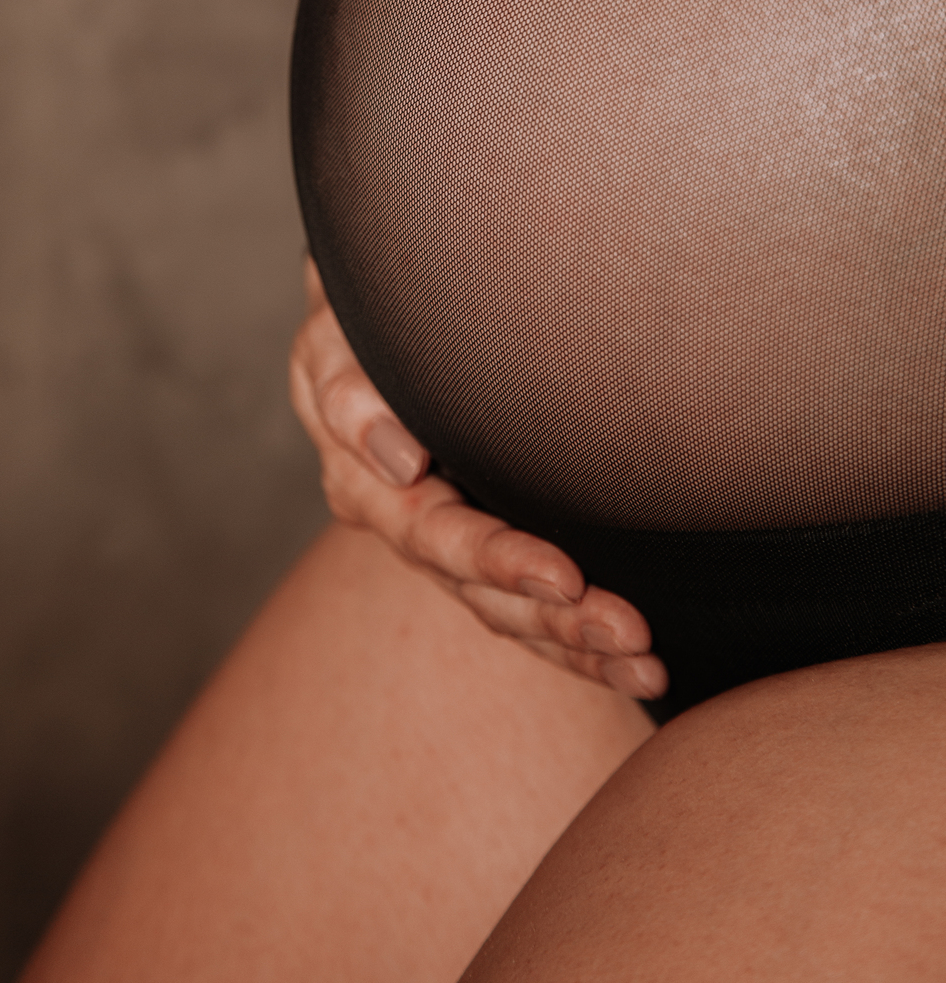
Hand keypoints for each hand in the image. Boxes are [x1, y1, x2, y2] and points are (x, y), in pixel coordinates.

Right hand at [289, 257, 667, 699]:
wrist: (380, 317)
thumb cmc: (361, 318)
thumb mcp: (335, 338)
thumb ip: (350, 389)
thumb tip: (398, 460)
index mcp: (369, 484)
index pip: (437, 536)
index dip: (499, 562)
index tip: (566, 577)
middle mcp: (409, 527)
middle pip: (483, 593)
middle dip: (558, 620)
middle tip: (631, 636)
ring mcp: (451, 544)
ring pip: (513, 613)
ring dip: (579, 644)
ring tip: (647, 665)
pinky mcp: (488, 546)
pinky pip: (531, 608)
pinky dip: (579, 641)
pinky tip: (637, 666)